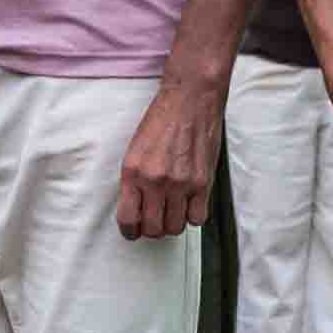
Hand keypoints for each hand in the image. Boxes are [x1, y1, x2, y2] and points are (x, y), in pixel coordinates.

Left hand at [115, 70, 223, 242]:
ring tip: (171, 212)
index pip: (128, 219)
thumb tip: (137, 209)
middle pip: (154, 229)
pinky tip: (189, 205)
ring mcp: (182, 183)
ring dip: (172, 224)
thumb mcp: (135, 150)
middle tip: (154, 221)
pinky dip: (193, 216)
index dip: (130, 231)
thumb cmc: (162, 121)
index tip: (133, 232)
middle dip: (152, 230)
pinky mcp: (203, 182)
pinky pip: (198, 218)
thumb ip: (134, 181)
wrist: (190, 100)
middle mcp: (156, 180)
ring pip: (176, 227)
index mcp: (133, 172)